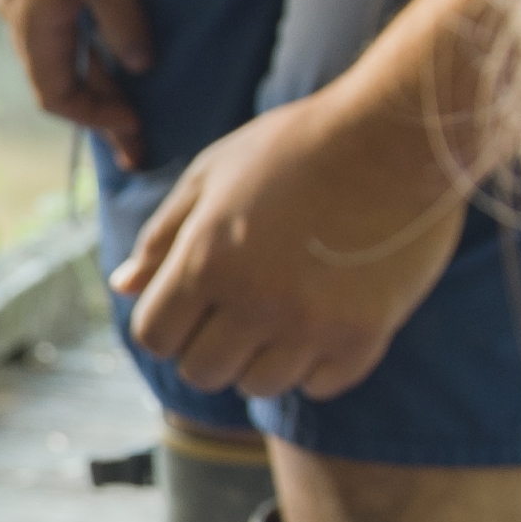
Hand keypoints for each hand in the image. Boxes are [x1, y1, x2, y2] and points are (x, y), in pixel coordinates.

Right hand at [0, 0, 153, 167]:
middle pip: (58, 76)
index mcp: (35, 26)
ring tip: (129, 83)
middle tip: (137, 131)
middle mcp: (20, 14)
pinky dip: (86, 35)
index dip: (98, 117)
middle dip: (100, 105)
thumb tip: (137, 67)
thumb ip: (123, 24)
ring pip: (59, 44)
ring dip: (94, 68)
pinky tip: (109, 26)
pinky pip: (59, 16)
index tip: (136, 123)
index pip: (58, 96)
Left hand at [117, 79, 466, 400]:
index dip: (165, 323)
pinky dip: (315, 365)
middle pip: (202, 372)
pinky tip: (323, 321)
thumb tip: (123, 286)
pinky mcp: (364, 336)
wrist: (398, 136)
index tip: (190, 303)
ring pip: (260, 386)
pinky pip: (321, 385)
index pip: (154, 337)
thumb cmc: (296, 146)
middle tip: (238, 309)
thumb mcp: (212, 174)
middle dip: (208, 346)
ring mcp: (311, 325)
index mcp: (206, 261)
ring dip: (261, 358)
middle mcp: (255, 303)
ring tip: (283, 312)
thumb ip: (162, 236)